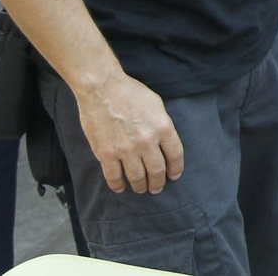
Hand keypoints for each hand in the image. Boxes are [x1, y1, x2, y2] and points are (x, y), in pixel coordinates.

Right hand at [75, 74, 183, 193]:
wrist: (102, 89)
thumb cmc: (130, 92)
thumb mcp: (156, 105)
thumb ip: (162, 125)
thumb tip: (164, 142)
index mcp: (163, 128)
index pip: (175, 155)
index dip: (176, 169)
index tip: (174, 176)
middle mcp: (147, 142)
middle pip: (157, 170)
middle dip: (158, 183)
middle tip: (156, 187)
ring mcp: (126, 150)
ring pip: (137, 177)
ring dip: (140, 186)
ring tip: (141, 189)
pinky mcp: (106, 154)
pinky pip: (114, 176)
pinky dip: (118, 185)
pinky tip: (120, 187)